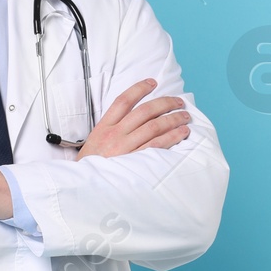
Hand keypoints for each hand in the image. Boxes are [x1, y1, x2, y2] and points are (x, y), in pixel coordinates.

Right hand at [76, 78, 190, 158]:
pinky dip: (172, 137)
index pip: (123, 101)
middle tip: (179, 101)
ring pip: (154, 126)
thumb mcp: (93, 142)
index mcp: (104, 127)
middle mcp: (114, 135)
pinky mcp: (134, 162)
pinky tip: (182, 133)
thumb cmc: (91, 166)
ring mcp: (125, 148)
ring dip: (173, 119)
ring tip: (185, 116)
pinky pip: (157, 145)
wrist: (85, 187)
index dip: (139, 88)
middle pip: (144, 111)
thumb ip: (111, 129)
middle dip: (165, 103)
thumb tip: (134, 119)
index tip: (153, 83)